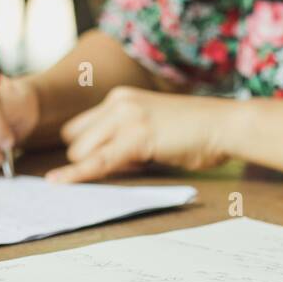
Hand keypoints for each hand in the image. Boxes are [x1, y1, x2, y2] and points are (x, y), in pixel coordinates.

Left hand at [46, 87, 233, 182]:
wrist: (223, 125)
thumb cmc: (197, 131)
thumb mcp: (153, 127)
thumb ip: (128, 138)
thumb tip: (107, 160)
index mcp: (121, 98)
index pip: (81, 125)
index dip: (82, 148)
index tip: (77, 165)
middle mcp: (118, 103)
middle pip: (75, 139)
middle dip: (87, 159)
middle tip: (118, 170)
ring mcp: (125, 119)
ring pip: (81, 151)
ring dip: (93, 168)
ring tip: (131, 169)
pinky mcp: (135, 138)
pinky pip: (97, 162)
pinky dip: (76, 175)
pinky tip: (58, 183)